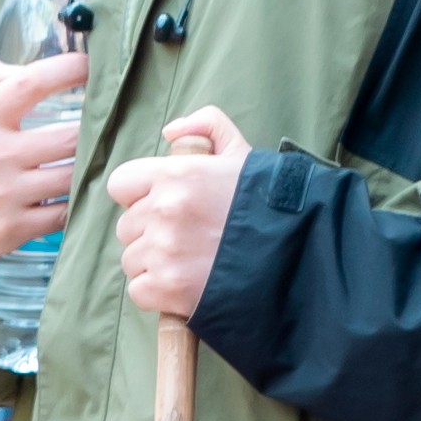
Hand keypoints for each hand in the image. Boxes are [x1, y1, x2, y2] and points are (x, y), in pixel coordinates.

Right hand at [0, 45, 89, 276]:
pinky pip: (63, 214)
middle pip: (70, 137)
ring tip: (101, 156)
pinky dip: (74, 202)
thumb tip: (24, 63)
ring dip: (90, 166)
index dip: (66, 70)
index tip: (90, 65)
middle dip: (95, 129)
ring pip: (73, 177)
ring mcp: (2, 196)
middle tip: (109, 122)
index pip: (30, 84)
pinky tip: (76, 191)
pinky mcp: (9, 230)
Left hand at [104, 109, 250, 320]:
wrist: (299, 257)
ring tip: (190, 264)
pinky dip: (157, 294)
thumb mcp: (243, 154)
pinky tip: (186, 286)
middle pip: (127, 226)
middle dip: (150, 233)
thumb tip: (170, 131)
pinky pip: (138, 290)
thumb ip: (208, 126)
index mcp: (177, 173)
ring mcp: (163, 251)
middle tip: (187, 239)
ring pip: (132, 260)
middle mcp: (164, 210)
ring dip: (154, 265)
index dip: (139, 196)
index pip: (121, 184)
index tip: (161, 206)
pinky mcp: (167, 288)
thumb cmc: (270, 206)